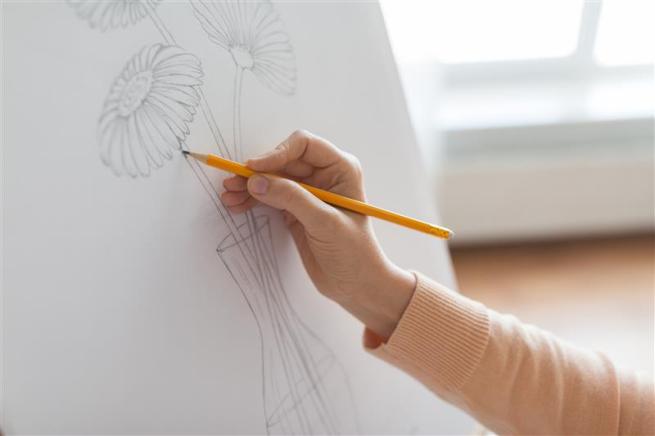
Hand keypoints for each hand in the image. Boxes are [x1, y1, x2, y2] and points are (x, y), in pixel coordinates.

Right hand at [220, 130, 415, 338]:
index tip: (255, 168)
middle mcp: (324, 175)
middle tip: (232, 183)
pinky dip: (253, 200)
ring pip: (273, 179)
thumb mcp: (325, 223)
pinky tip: (237, 204)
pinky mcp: (295, 210)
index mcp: (340, 169)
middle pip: (283, 161)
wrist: (357, 286)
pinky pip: (270, 197)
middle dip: (257, 171)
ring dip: (251, 185)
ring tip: (229, 196)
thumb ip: (292, 199)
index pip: (304, 146)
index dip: (277, 153)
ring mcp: (308, 193)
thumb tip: (257, 182)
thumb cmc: (354, 253)